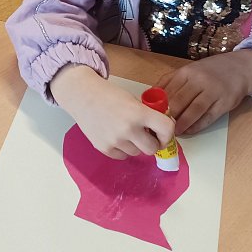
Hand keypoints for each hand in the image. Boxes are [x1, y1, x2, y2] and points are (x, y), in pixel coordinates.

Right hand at [50, 64, 174, 158]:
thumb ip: (147, 116)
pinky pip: (122, 156)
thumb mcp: (133, 100)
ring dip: (135, 145)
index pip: (166, 129)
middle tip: (146, 136)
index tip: (163, 133)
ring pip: (136, 153)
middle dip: (152, 143)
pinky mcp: (104, 149)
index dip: (168, 133)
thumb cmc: (109, 95)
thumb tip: (163, 131)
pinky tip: (115, 136)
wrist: (83, 96)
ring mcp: (115, 141)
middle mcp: (128, 129)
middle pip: (152, 149)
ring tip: (125, 132)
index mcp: (138, 113)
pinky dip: (122, 149)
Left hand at [158, 49, 251, 134]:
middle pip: (178, 101)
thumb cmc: (210, 71)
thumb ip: (171, 81)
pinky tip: (188, 131)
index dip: (157, 105)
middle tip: (159, 127)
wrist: (241, 68)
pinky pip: (207, 118)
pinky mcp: (224, 104)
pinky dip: (196, 126)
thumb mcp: (189, 70)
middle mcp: (199, 81)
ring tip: (172, 132)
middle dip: (167, 116)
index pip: (167, 90)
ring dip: (181, 124)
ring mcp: (212, 92)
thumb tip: (150, 97)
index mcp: (186, 72)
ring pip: (193, 111)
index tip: (150, 116)